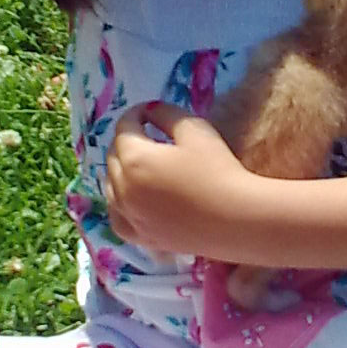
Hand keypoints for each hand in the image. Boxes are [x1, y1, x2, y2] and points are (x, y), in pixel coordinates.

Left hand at [105, 102, 251, 255]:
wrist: (236, 220)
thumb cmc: (217, 170)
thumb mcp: (194, 129)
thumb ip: (166, 114)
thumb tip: (149, 110)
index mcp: (134, 159)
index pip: (124, 128)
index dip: (135, 114)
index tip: (148, 111)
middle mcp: (123, 188)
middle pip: (114, 157)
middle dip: (126, 142)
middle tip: (146, 136)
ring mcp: (130, 216)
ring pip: (110, 187)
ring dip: (119, 171)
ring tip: (138, 166)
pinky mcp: (142, 237)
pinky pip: (117, 219)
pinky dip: (119, 205)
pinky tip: (130, 201)